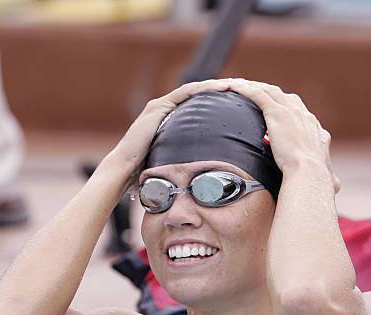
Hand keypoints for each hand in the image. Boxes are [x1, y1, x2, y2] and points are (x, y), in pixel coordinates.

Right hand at [108, 79, 231, 174]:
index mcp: (171, 120)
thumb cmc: (147, 172)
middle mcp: (166, 109)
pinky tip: (222, 88)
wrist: (125, 169)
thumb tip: (209, 175)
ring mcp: (161, 105)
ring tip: (237, 84)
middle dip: (221, 89)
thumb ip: (188, 161)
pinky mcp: (159, 106)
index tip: (239, 101)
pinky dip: (205, 88)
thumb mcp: (174, 163)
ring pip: (195, 90)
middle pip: (199, 94)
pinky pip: (186, 93)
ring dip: (216, 85)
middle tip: (245, 87)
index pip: (199, 106)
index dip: (219, 101)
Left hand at [223, 79, 339, 193]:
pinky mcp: (276, 112)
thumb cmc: (316, 180)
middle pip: (283, 97)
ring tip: (236, 87)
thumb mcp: (327, 177)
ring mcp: (291, 112)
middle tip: (251, 95)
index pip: (300, 114)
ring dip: (252, 87)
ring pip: (268, 91)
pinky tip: (231, 87)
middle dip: (267, 94)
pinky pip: (256, 94)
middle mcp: (304, 116)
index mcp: (315, 130)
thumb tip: (337, 187)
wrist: (309, 174)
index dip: (287, 111)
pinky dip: (243, 89)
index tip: (277, 114)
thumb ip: (330, 179)